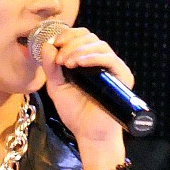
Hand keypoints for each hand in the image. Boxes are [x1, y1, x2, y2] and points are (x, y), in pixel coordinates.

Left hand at [39, 26, 131, 166]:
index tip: (55, 43)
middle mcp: (101, 62)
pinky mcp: (122, 76)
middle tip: (60, 58)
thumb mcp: (56, 86)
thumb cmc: (75, 112)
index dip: (67, 35)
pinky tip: (79, 63)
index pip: (81, 37)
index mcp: (87, 61)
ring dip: (79, 49)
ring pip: (100, 45)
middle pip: (90, 37)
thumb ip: (50, 67)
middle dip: (71, 42)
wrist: (89, 133)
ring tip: (66, 63)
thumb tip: (47, 45)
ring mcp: (113, 68)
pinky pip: (110, 59)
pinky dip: (92, 57)